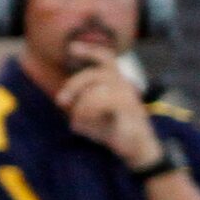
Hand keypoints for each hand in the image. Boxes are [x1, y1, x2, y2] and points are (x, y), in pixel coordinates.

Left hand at [56, 48, 161, 167]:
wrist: (138, 151)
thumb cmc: (114, 131)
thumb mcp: (92, 114)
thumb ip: (80, 102)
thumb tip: (63, 100)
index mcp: (117, 82)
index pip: (106, 58)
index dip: (90, 51)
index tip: (72, 48)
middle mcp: (125, 86)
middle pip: (95, 73)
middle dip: (74, 85)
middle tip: (61, 101)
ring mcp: (129, 97)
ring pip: (98, 89)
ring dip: (82, 105)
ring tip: (77, 121)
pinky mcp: (130, 110)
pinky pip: (104, 103)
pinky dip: (88, 113)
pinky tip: (83, 126)